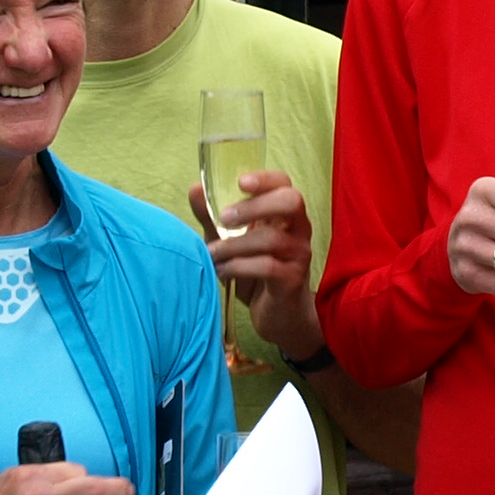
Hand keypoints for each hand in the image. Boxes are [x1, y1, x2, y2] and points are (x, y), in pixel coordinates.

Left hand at [191, 167, 324, 362]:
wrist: (278, 316)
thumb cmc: (255, 273)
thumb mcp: (229, 241)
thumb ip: (213, 216)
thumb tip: (195, 189)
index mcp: (284, 214)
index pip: (283, 184)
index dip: (264, 179)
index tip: (240, 182)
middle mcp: (298, 229)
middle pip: (290, 201)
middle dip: (256, 206)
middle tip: (224, 218)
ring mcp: (298, 254)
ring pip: (272, 238)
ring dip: (235, 244)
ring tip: (212, 254)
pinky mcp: (293, 279)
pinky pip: (268, 267)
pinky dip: (239, 267)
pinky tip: (222, 272)